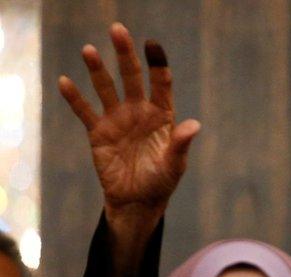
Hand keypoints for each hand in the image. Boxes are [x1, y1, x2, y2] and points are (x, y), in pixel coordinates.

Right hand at [58, 22, 199, 227]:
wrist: (137, 201)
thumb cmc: (161, 182)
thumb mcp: (174, 164)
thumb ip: (181, 144)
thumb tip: (194, 125)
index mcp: (162, 115)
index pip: (161, 83)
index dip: (157, 64)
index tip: (152, 44)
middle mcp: (139, 111)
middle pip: (132, 77)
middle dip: (125, 54)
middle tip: (118, 30)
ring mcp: (117, 119)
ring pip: (106, 88)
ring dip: (97, 69)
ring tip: (89, 50)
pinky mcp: (98, 132)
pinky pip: (84, 111)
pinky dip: (75, 98)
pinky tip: (65, 81)